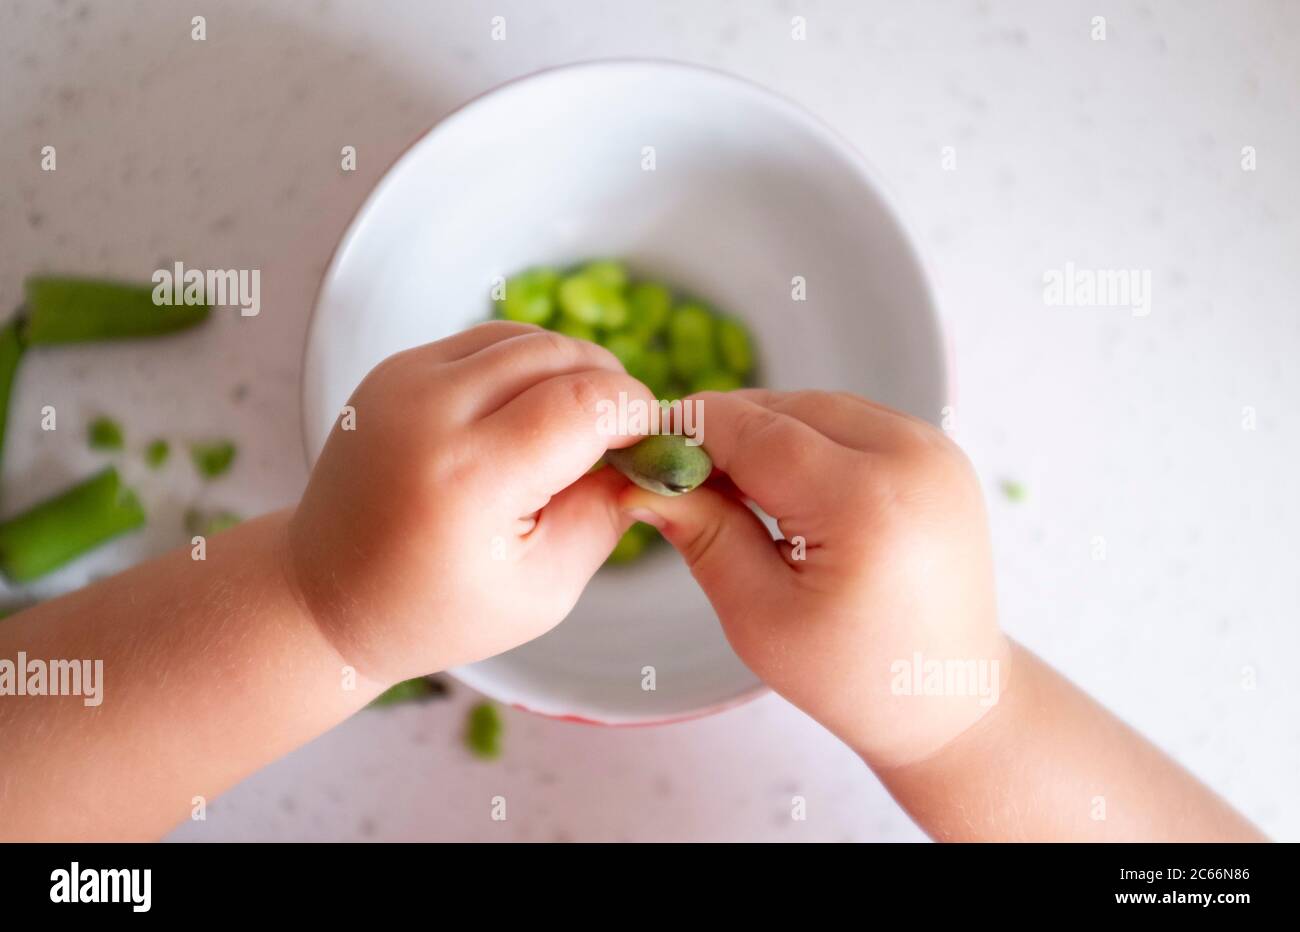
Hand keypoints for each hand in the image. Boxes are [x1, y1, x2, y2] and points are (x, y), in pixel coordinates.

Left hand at [288, 322, 652, 684]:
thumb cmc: (437, 608)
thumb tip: (651, 455)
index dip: (637, 415)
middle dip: (611, 389)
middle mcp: (430, 412)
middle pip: (562, 357)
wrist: (325, 593)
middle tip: (622, 440)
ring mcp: (405, 380)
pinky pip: (488, 342)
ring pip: (528, 338)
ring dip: (572, 372)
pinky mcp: (396, 368)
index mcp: (469, 478)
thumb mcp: (543, 590)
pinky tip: (534, 414)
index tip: (649, 448)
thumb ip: (605, 514)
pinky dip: (528, 367)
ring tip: (582, 428)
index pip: (586, 403)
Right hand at [619, 389, 1009, 767]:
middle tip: (675, 473)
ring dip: (765, 432)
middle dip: (725, 432)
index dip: (691, 431)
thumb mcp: (759, 616)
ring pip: (818, 407)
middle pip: (788, 409)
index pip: (756, 432)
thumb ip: (703, 534)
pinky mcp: (940, 454)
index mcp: (868, 503)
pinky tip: (779, 483)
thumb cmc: (851, 676)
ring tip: (725, 484)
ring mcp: (935, 450)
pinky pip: (854, 421)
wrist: (947, 698)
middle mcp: (913, 459)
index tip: (642, 446)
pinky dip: (808, 438)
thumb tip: (641, 481)